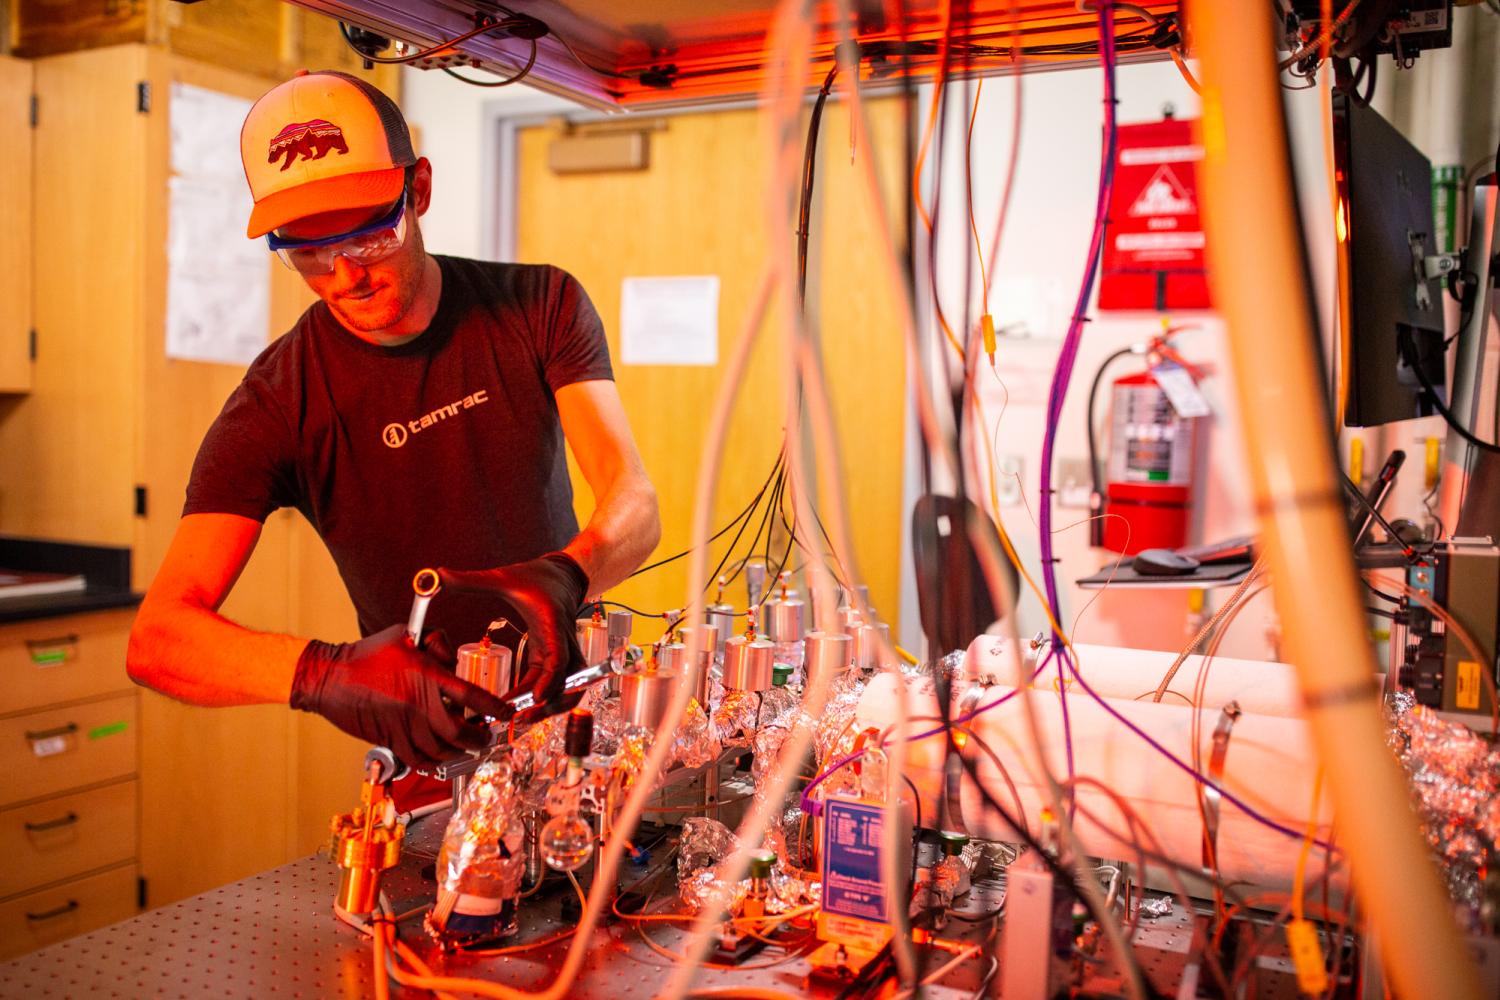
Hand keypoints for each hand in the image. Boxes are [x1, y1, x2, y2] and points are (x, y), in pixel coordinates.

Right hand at [290, 624, 507, 767]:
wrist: (330, 677)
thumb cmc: (368, 654)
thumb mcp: (407, 635)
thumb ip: (436, 643)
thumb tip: (453, 657)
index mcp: (426, 675)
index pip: (470, 695)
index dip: (492, 707)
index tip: (504, 713)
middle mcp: (417, 703)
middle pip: (459, 732)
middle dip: (478, 738)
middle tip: (486, 737)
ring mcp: (403, 725)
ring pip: (440, 749)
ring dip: (458, 752)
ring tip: (466, 748)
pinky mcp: (389, 739)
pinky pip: (417, 759)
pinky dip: (433, 763)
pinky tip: (441, 759)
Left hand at [438, 552, 588, 703]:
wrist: (562, 576)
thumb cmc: (536, 578)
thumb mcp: (503, 577)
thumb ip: (471, 580)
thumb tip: (439, 576)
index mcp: (551, 624)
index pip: (558, 659)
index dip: (551, 681)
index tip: (537, 698)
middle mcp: (563, 642)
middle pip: (572, 682)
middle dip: (554, 704)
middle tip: (524, 717)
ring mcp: (562, 653)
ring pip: (570, 688)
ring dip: (552, 707)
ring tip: (521, 719)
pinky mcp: (556, 659)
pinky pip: (556, 686)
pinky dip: (543, 700)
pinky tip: (520, 708)